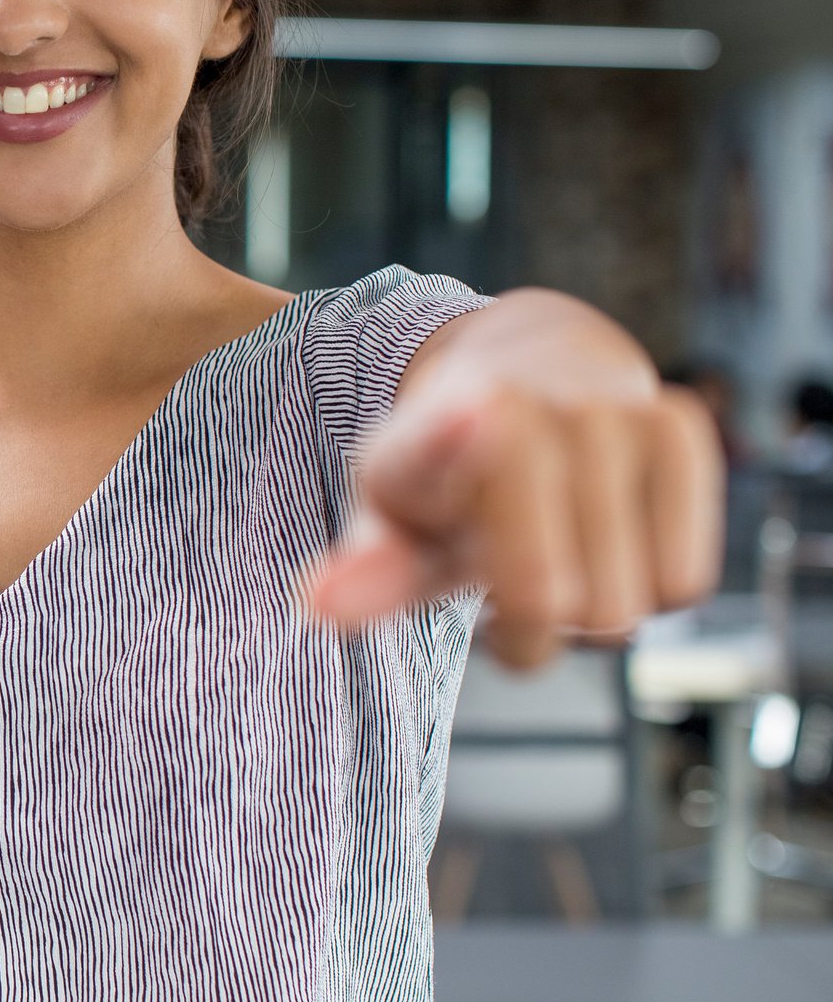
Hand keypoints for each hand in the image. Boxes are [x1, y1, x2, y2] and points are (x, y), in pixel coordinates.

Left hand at [305, 379, 723, 668]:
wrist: (525, 377)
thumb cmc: (448, 478)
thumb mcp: (393, 523)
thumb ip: (368, 572)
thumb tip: (319, 604)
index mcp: (440, 426)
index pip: (450, 443)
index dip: (457, 435)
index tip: (482, 409)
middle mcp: (535, 405)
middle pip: (567, 608)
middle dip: (529, 624)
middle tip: (501, 577)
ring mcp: (615, 410)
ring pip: (629, 605)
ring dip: (588, 611)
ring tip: (551, 550)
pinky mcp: (680, 425)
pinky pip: (682, 581)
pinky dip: (647, 586)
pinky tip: (605, 542)